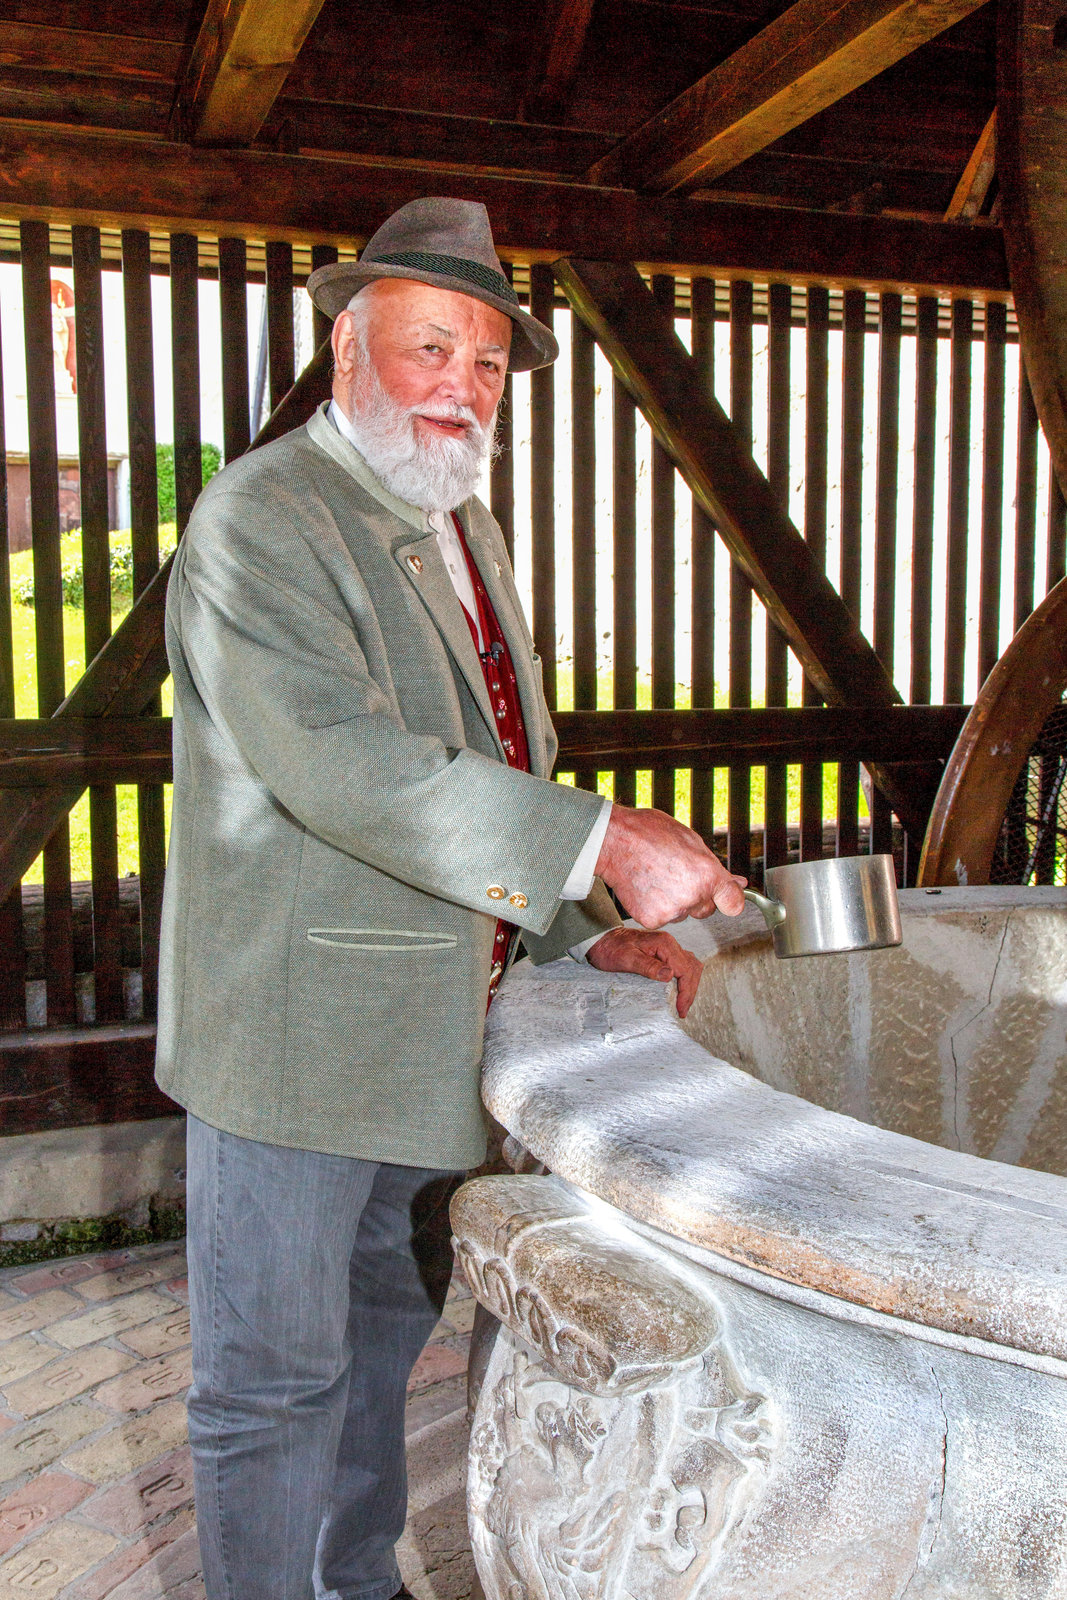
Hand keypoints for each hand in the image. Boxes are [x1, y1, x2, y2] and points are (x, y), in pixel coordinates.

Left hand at [586, 927, 703, 1016]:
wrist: (602, 940)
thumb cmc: (611, 949)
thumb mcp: (626, 959)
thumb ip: (647, 966)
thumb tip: (669, 975)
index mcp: (664, 944)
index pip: (685, 969)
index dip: (686, 991)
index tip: (680, 1008)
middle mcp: (669, 944)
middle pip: (692, 968)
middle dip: (690, 991)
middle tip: (682, 1011)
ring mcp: (667, 948)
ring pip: (690, 966)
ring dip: (690, 985)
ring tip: (683, 1004)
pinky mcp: (664, 953)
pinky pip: (682, 965)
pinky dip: (685, 979)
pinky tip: (679, 992)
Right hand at [594, 803, 746, 929]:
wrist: (614, 841)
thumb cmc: (650, 834)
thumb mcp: (691, 841)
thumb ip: (715, 867)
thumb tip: (738, 883)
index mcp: (707, 875)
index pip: (734, 903)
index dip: (730, 900)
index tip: (726, 899)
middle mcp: (693, 896)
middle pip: (705, 909)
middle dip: (697, 896)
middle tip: (676, 875)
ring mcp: (672, 910)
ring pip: (682, 913)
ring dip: (673, 901)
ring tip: (656, 875)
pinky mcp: (652, 919)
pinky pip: (662, 917)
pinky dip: (654, 906)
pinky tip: (646, 887)